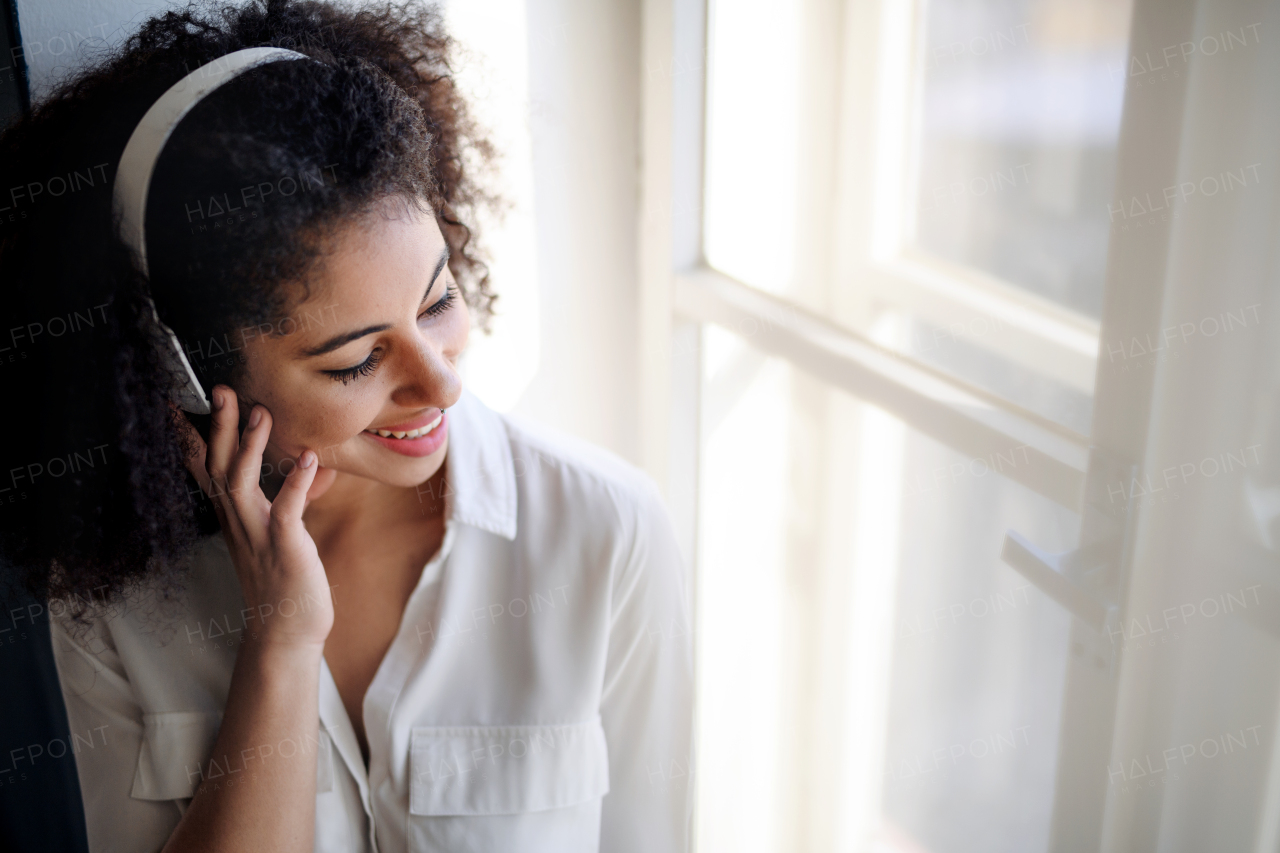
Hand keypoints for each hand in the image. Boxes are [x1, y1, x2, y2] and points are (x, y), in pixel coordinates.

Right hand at [172, 386, 333, 649]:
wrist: (287, 631)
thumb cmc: (287, 581)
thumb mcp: (282, 532)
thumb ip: (290, 497)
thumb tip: (310, 464)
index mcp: (234, 517)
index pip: (206, 470)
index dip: (191, 436)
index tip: (176, 402)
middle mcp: (239, 522)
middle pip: (219, 466)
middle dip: (219, 427)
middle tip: (221, 388)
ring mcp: (258, 535)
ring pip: (241, 484)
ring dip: (251, 447)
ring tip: (261, 413)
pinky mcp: (284, 548)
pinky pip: (287, 511)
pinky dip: (298, 484)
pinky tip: (308, 458)